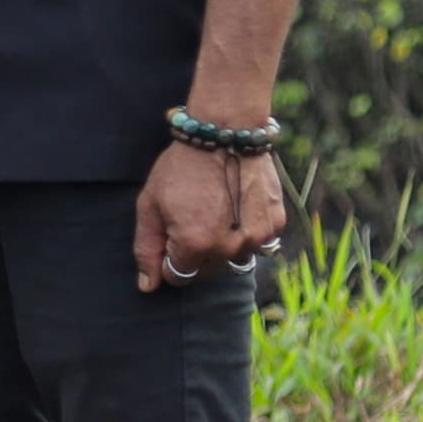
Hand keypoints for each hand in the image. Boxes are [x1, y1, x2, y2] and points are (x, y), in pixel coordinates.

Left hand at [135, 137, 285, 293]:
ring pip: (233, 261)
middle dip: (194, 255)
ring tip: (215, 214)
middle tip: (191, 220)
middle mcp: (228, 248)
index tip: (169, 234)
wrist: (224, 135)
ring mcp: (256, 238)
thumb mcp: (150, 205)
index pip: (178, 276)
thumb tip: (148, 287)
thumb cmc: (181, 168)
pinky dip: (246, 233)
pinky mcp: (275, 225)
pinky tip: (237, 209)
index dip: (168, 259)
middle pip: (206, 272)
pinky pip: (258, 244)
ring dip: (222, 247)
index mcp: (193, 245)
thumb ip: (147, 248)